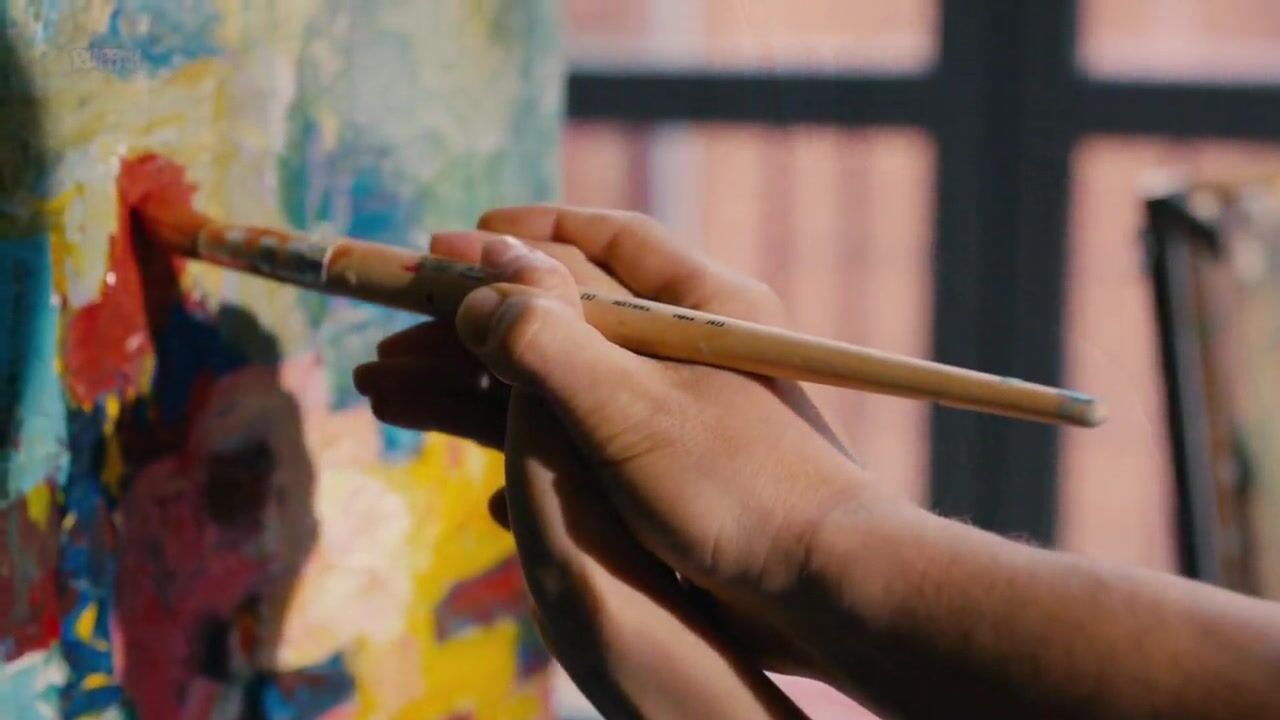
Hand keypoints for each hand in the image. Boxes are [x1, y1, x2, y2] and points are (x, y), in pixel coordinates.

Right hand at [355, 206, 902, 708]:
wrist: (818, 590)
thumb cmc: (737, 486)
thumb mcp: (630, 407)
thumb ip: (547, 343)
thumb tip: (477, 285)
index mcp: (696, 306)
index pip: (599, 244)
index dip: (519, 238)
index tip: (448, 242)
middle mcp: (681, 350)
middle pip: (557, 316)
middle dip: (470, 325)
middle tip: (390, 334)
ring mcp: (668, 413)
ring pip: (553, 384)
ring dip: (472, 387)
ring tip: (385, 392)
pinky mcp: (659, 473)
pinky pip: (572, 445)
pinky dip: (521, 452)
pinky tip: (481, 486)